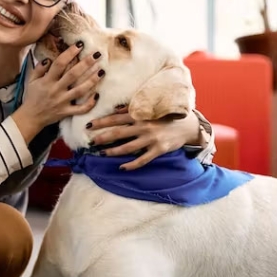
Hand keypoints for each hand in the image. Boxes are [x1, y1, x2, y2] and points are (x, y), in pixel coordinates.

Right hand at [12, 44, 103, 140]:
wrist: (30, 117)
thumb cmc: (32, 97)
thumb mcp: (31, 81)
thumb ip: (39, 68)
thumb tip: (49, 58)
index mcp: (47, 81)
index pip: (59, 63)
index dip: (70, 53)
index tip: (79, 44)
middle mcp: (56, 90)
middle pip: (73, 75)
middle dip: (86, 64)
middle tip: (97, 54)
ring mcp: (62, 102)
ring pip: (80, 91)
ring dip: (92, 81)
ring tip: (102, 71)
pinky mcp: (66, 112)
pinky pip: (80, 109)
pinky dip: (90, 103)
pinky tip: (97, 95)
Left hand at [87, 106, 201, 170]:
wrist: (188, 126)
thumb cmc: (165, 117)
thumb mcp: (150, 109)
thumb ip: (132, 110)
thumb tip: (115, 109)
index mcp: (140, 115)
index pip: (116, 118)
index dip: (101, 122)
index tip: (88, 125)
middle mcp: (144, 126)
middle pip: (118, 133)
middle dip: (103, 137)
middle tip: (91, 142)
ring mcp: (151, 139)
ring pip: (127, 147)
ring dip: (113, 152)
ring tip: (102, 153)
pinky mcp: (158, 150)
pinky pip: (142, 160)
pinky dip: (131, 165)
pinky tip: (121, 167)